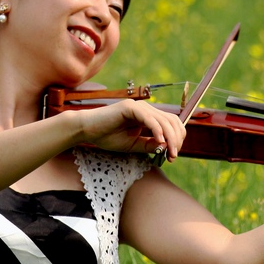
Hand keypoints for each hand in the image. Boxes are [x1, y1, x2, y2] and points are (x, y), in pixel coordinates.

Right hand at [70, 100, 186, 158]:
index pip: (171, 123)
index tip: (173, 155)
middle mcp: (146, 109)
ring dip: (170, 138)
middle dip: (176, 139)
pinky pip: (149, 119)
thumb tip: (167, 147)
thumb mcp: (133, 145)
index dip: (177, 138)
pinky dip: (157, 130)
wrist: (86, 130)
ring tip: (169, 152)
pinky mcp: (130, 107)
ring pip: (164, 120)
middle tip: (173, 156)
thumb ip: (149, 144)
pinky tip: (159, 142)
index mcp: (148, 116)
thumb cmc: (107, 137)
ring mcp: (139, 107)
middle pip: (172, 121)